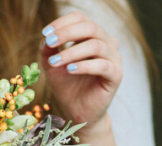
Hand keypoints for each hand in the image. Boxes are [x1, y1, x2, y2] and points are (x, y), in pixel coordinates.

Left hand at [40, 11, 122, 132]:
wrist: (77, 111)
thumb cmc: (66, 85)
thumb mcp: (51, 64)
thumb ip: (48, 49)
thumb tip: (46, 37)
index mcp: (93, 36)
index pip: (81, 18)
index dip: (63, 23)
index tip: (45, 33)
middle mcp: (106, 43)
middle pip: (90, 27)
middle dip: (67, 33)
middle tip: (50, 42)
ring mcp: (113, 59)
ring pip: (96, 45)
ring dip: (72, 52)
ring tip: (55, 62)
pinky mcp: (116, 75)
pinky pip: (103, 65)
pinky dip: (84, 66)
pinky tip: (70, 70)